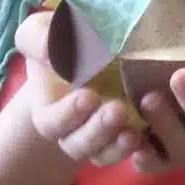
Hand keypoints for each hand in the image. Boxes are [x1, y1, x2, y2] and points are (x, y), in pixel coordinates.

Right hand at [16, 11, 143, 168]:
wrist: (90, 47)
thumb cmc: (59, 40)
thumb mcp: (41, 31)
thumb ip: (39, 39)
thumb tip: (50, 52)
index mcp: (48, 111)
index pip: (52, 123)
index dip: (70, 114)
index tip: (89, 96)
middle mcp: (72, 131)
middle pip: (78, 145)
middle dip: (97, 130)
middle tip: (117, 111)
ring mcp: (99, 136)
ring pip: (102, 154)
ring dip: (116, 145)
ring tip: (133, 132)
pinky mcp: (123, 136)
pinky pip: (126, 152)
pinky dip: (135, 149)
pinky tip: (145, 135)